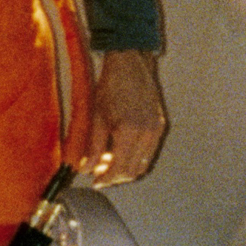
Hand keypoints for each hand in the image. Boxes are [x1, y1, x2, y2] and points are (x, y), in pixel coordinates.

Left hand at [79, 49, 166, 187]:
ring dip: (126, 168)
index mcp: (129, 131)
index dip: (106, 179)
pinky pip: (148, 152)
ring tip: (108, 161)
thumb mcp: (96, 117)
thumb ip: (92, 146)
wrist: (130, 64)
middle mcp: (147, 133)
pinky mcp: (160, 125)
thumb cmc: (112, 85)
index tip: (95, 181)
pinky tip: (121, 150)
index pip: (119, 169)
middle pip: (133, 171)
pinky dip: (135, 157)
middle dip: (115, 176)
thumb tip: (85, 168)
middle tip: (99, 173)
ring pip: (143, 164)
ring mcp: (156, 130)